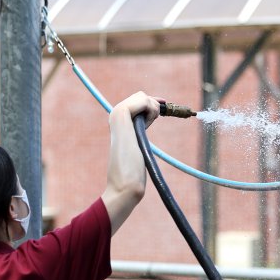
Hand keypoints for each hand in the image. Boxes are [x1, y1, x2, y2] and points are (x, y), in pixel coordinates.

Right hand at [102, 92, 162, 233]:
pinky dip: (152, 109)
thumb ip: (138, 130)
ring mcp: (117, 114)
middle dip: (154, 107)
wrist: (125, 184)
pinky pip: (143, 100)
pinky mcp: (122, 114)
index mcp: (118, 122)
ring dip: (154, 109)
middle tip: (155, 124)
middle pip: (141, 96)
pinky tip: (150, 125)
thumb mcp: (137, 144)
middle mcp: (115, 115)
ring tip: (150, 128)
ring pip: (143, 96)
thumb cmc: (133, 171)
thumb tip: (148, 119)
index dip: (152, 103)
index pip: (137, 101)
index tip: (164, 106)